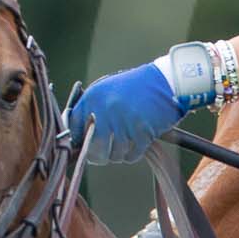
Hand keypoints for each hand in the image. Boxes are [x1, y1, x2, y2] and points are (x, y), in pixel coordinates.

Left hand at [67, 63, 187, 163]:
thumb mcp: (107, 91)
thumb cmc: (136, 87)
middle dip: (98, 156)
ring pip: (113, 155)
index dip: (77, 142)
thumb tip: (79, 137)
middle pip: (92, 148)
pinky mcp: (142, 133)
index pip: (73, 129)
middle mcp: (105, 110)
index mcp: (93, 98)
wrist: (165, 81)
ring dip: (118, 154)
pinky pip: (131, 156)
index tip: (82, 147)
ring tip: (124, 145)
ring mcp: (124, 122)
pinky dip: (132, 155)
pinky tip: (135, 145)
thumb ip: (91, 110)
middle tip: (103, 155)